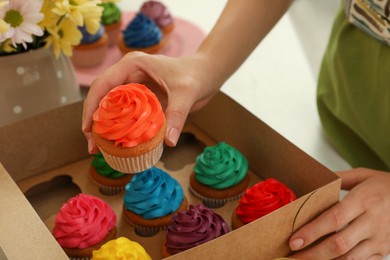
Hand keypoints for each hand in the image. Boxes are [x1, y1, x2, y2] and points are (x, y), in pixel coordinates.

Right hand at [82, 51, 219, 153]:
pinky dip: (120, 127)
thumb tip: (168, 142)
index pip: (104, 84)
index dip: (92, 106)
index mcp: (133, 65)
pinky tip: (117, 143)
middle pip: (102, 97)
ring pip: (111, 106)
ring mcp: (133, 86)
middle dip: (94, 120)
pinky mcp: (141, 98)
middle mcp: (129, 74)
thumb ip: (177, 116)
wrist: (207, 74)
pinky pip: (125, 113)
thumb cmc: (196, 76)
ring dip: (105, 126)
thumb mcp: (186, 94)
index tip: (88, 129)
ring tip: (99, 148)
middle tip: (92, 146)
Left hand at [289, 167, 389, 258]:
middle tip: (293, 257)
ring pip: (350, 259)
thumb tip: (315, 183)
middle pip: (339, 244)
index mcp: (364, 200)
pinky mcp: (384, 250)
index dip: (312, 232)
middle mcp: (372, 222)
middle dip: (313, 254)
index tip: (294, 240)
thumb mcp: (364, 175)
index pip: (334, 219)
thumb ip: (339, 178)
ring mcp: (379, 239)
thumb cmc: (387, 186)